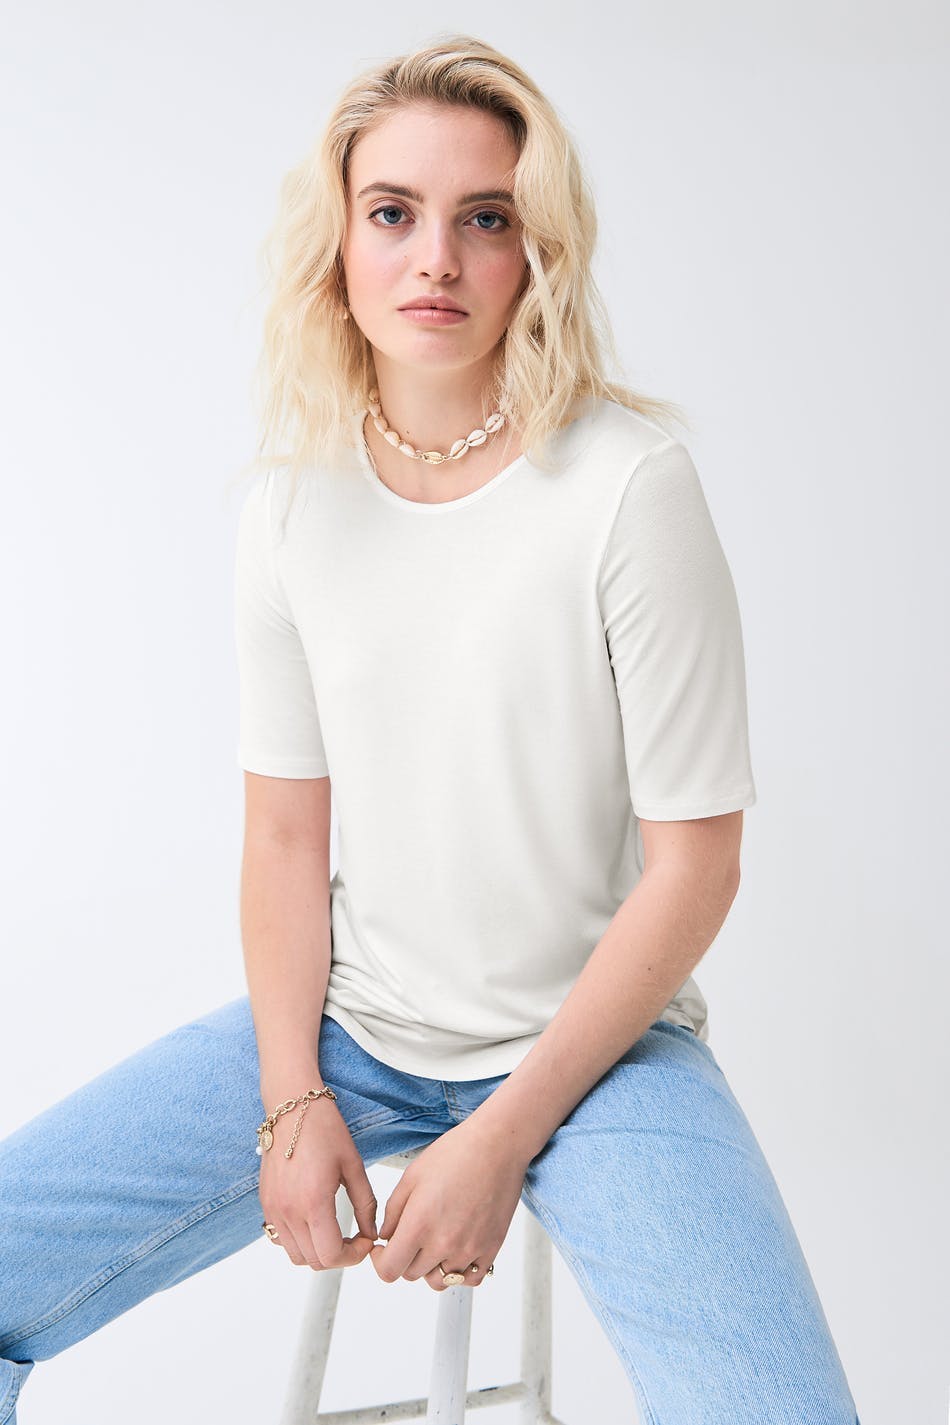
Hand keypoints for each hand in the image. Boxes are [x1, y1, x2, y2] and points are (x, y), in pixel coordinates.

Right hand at [259, 1096, 378, 1270]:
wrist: (292, 1107)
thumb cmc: (324, 1129)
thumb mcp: (353, 1165)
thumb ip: (365, 1204)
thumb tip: (370, 1232)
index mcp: (313, 1203)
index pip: (330, 1255)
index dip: (353, 1256)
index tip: (364, 1241)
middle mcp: (288, 1211)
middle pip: (313, 1260)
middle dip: (338, 1256)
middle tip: (354, 1238)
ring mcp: (273, 1209)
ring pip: (295, 1254)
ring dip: (317, 1251)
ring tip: (334, 1232)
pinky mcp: (266, 1203)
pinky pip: (279, 1238)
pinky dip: (298, 1241)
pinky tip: (313, 1222)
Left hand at [368, 1118, 528, 1291]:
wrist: (497, 1146)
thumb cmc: (454, 1154)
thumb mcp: (412, 1176)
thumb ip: (393, 1212)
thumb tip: (386, 1238)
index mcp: (419, 1224)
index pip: (389, 1270)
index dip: (380, 1261)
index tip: (383, 1249)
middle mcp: (444, 1243)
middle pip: (412, 1274)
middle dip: (405, 1258)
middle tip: (413, 1234)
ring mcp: (469, 1249)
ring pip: (439, 1281)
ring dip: (430, 1267)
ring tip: (435, 1241)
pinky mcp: (490, 1249)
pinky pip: (469, 1279)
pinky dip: (459, 1272)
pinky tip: (456, 1249)